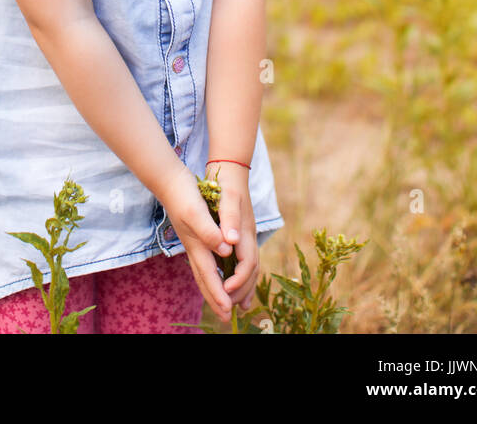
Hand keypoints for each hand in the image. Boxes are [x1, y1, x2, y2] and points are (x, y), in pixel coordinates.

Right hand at [159, 165, 240, 325]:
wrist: (169, 179)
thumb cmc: (182, 194)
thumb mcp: (196, 212)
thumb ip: (209, 233)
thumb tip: (225, 252)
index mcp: (196, 245)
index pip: (209, 276)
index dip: (219, 295)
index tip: (228, 312)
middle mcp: (194, 247)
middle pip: (205, 279)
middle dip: (215, 298)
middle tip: (226, 317)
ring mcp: (193, 241)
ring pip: (204, 271)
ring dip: (213, 288)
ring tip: (222, 302)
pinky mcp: (194, 234)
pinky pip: (205, 260)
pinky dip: (212, 272)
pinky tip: (217, 270)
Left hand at [207, 162, 258, 312]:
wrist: (232, 166)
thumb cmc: (228, 182)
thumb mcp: (228, 198)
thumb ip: (229, 219)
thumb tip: (230, 242)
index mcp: (245, 231)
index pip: (247, 263)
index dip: (238, 280)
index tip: (226, 291)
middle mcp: (248, 236)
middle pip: (251, 270)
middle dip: (242, 290)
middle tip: (230, 309)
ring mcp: (246, 235)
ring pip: (250, 267)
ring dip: (244, 286)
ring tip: (239, 305)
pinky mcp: (241, 233)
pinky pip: (245, 260)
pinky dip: (242, 275)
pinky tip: (234, 281)